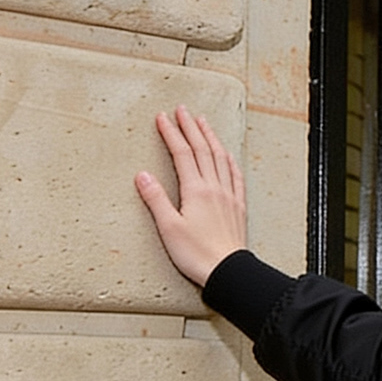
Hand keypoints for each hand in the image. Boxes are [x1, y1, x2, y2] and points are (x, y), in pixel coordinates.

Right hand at [135, 108, 247, 289]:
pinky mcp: (238, 206)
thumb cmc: (196, 254)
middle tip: (182, 110)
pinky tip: (226, 154)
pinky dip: (229, 159)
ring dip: (210, 137)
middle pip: (201, 149)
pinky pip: (235, 174)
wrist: (227, 270)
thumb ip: (156, 199)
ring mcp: (228, 195)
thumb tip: (143, 175)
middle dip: (190, 127)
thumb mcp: (168, 228)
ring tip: (203, 122)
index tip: (162, 118)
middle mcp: (214, 187)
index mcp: (195, 190)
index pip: (181, 153)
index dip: (171, 133)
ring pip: (220, 157)